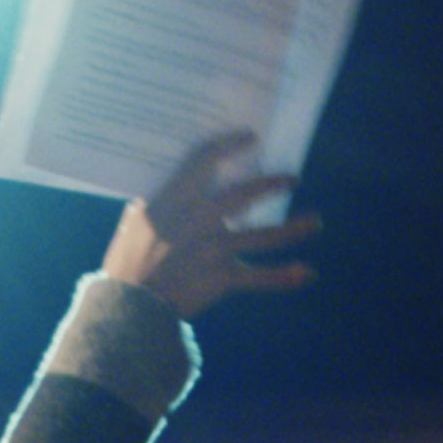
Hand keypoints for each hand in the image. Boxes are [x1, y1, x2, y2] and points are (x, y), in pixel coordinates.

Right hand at [103, 133, 320, 319]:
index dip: (230, 145)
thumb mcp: (136, 223)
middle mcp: (201, 218)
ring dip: (292, 229)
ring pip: (262, 235)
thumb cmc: (128, 262)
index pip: (206, 160)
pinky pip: (258, 277)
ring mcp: (214, 248)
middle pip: (245, 194)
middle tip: (292, 179)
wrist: (130, 305)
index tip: (250, 137)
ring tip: (314, 222)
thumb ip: (161, 204)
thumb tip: (174, 190)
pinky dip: (284, 277)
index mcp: (176, 199)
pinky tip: (307, 273)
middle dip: (272, 184)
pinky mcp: (222, 276)